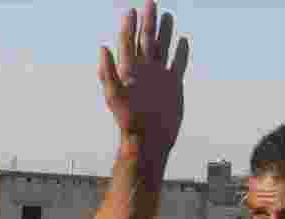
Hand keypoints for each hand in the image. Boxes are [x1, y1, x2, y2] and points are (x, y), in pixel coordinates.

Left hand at [99, 0, 189, 157]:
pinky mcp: (172, 85)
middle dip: (148, 22)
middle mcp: (144, 71)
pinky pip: (177, 64)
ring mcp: (158, 77)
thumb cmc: (128, 120)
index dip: (129, 27)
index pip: (128, 43)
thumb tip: (102, 47)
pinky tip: (182, 41)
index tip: (131, 11)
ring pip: (162, 48)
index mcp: (129, 71)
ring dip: (164, 32)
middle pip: (146, 40)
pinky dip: (180, 52)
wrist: (148, 139)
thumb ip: (108, 71)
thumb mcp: (114, 95)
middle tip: (150, 2)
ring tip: (167, 15)